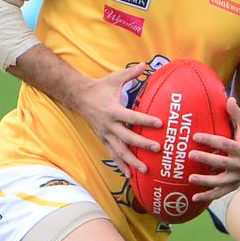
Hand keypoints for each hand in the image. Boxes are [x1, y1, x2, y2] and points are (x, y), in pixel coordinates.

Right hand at [77, 62, 161, 176]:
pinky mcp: (103, 140)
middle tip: (157, 148)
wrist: (79, 97)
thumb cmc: (100, 87)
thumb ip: (131, 74)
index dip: (146, 120)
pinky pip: (113, 155)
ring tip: (145, 169)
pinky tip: (130, 175)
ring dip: (132, 161)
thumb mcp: (115, 78)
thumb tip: (146, 65)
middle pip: (127, 137)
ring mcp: (105, 135)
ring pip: (119, 151)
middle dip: (142, 144)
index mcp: (113, 110)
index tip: (160, 123)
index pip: (132, 117)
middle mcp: (109, 125)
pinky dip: (121, 165)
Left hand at [187, 97, 239, 202]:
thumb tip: (229, 98)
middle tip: (190, 154)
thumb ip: (236, 113)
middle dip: (206, 159)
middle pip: (222, 163)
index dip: (211, 140)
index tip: (196, 135)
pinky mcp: (233, 185)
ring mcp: (237, 177)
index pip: (225, 144)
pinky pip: (220, 193)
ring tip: (190, 178)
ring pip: (220, 181)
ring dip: (205, 181)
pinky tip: (194, 198)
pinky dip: (208, 196)